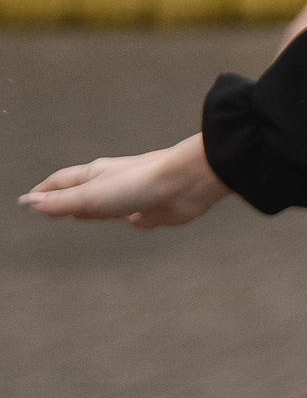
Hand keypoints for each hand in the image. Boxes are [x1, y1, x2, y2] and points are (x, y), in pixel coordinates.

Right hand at [21, 134, 231, 228]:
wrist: (187, 183)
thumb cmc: (140, 182)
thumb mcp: (91, 195)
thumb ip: (61, 202)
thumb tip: (29, 201)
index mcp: (94, 175)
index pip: (60, 182)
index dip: (44, 191)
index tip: (28, 200)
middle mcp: (112, 184)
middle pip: (82, 193)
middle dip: (66, 200)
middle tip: (49, 208)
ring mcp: (132, 198)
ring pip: (106, 206)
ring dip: (93, 211)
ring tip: (79, 215)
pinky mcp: (151, 212)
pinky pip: (135, 218)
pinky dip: (128, 221)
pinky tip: (127, 222)